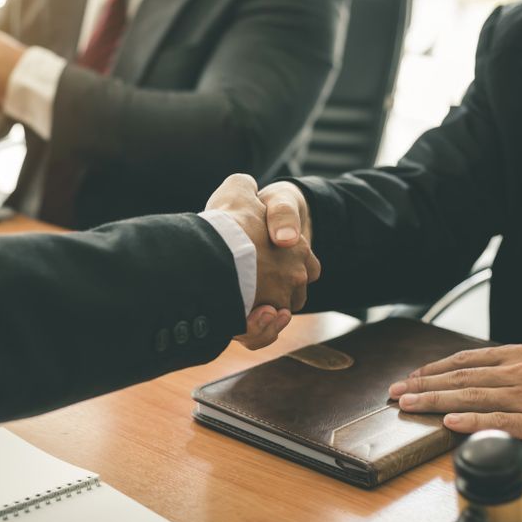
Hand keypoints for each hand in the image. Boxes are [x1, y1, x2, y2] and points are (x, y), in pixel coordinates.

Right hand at [205, 175, 320, 348]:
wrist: (214, 247)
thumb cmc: (228, 218)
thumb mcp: (238, 189)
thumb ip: (246, 187)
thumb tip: (247, 188)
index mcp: (297, 248)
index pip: (307, 265)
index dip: (287, 264)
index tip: (265, 260)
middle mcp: (294, 277)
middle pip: (292, 293)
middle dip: (275, 291)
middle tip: (249, 282)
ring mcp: (278, 300)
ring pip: (275, 315)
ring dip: (264, 312)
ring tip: (243, 300)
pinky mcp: (257, 322)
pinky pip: (258, 334)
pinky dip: (255, 329)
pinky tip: (246, 318)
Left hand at [388, 344, 521, 447]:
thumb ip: (507, 364)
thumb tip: (473, 370)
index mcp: (515, 357)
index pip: (464, 362)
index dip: (432, 369)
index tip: (409, 377)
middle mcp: (516, 374)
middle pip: (459, 379)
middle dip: (422, 385)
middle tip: (394, 392)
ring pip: (471, 398)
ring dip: (435, 401)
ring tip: (408, 404)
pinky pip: (499, 422)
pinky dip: (471, 422)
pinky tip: (449, 422)